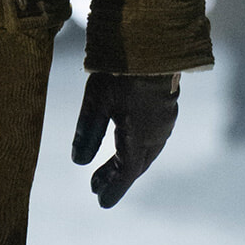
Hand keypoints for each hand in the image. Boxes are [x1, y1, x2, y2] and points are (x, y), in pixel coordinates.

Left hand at [72, 72, 179, 208]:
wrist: (156, 42)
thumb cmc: (123, 70)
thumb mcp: (97, 101)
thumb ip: (88, 132)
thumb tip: (78, 162)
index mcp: (140, 138)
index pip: (126, 173)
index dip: (113, 189)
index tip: (101, 202)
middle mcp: (157, 134)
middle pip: (136, 165)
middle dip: (116, 177)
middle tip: (96, 188)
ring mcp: (165, 121)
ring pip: (145, 152)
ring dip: (127, 163)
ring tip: (109, 170)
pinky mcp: (167, 108)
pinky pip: (152, 139)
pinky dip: (136, 148)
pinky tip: (127, 143)